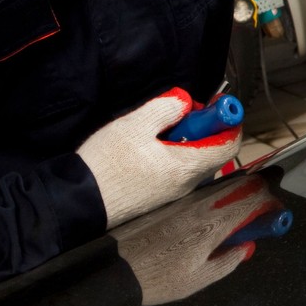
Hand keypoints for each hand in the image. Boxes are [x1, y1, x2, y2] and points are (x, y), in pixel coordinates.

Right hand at [76, 88, 242, 227]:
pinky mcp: (160, 198)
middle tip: (180, 115)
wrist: (78, 203)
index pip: (228, 145)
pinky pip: (179, 173)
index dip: (228, 122)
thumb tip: (185, 102)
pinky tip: (148, 150)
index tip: (217, 107)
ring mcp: (174, 195)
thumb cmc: (105, 166)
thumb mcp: (134, 126)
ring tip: (157, 132)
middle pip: (212, 152)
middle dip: (203, 129)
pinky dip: (173, 156)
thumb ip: (165, 109)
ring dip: (186, 142)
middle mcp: (186, 185)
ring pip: (194, 162)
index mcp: (186, 167)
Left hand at [112, 177, 274, 305]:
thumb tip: (245, 246)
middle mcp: (199, 206)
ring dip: (239, 184)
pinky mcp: (168, 204)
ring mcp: (182, 202)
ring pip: (219, 184)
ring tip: (251, 189)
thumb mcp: (198, 279)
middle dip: (259, 183)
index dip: (270, 198)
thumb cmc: (156, 279)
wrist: (111, 270)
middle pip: (238, 183)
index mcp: (212, 224)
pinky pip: (201, 191)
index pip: (252, 197)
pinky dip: (217, 191)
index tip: (277, 206)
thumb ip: (227, 261)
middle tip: (274, 180)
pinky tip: (217, 202)